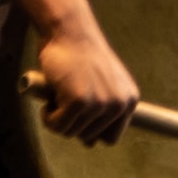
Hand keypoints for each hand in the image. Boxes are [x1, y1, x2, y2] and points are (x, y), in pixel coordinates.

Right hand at [30, 18, 144, 141]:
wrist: (70, 32)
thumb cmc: (81, 57)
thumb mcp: (102, 84)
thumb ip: (101, 112)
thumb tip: (91, 145)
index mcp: (129, 100)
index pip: (111, 138)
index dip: (91, 132)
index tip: (78, 118)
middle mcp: (119, 104)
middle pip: (88, 138)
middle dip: (71, 122)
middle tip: (64, 98)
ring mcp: (100, 104)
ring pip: (70, 133)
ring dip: (57, 118)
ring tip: (58, 94)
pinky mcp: (79, 102)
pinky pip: (57, 125)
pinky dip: (47, 117)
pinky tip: (50, 97)